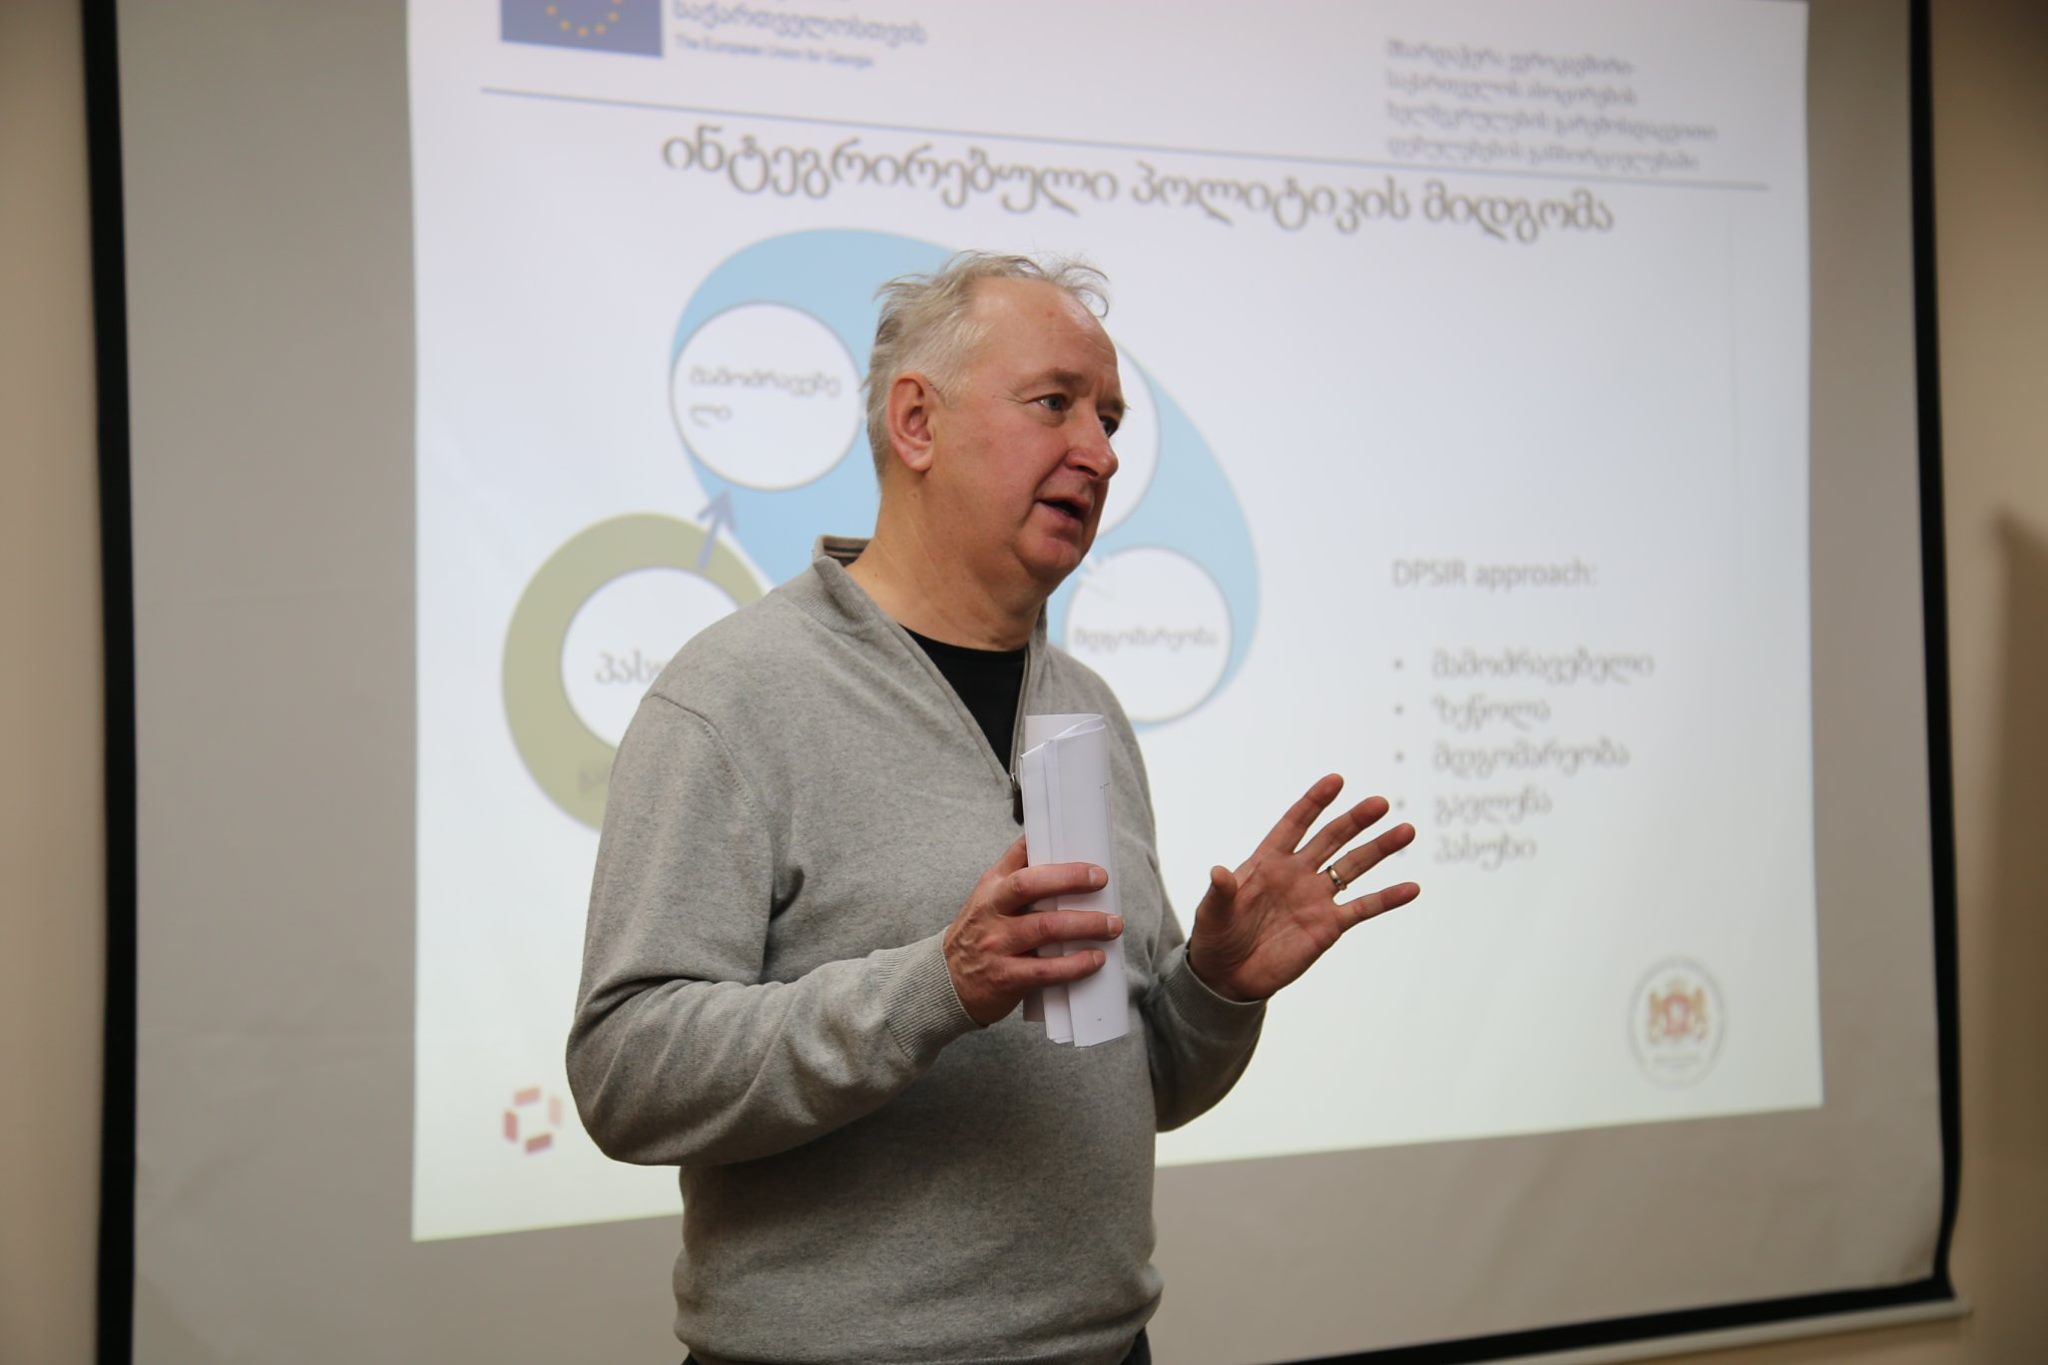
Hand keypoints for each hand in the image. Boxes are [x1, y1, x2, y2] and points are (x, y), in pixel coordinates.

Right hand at [944, 837, 1123, 1025]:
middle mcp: (991, 912)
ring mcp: (996, 945)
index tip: (1077, 844)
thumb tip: (1057, 855)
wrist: (947, 984)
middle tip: (1101, 879)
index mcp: (990, 888)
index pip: (1017, 857)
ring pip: (1045, 928)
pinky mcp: (1006, 977)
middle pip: (1030, 886)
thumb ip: (1016, 879)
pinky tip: (1095, 959)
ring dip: (1085, 924)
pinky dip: (1075, 965)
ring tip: (1112, 925)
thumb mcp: (987, 900)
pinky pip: (1045, 970)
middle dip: (1069, 879)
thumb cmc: (979, 936)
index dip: (1045, 844)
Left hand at [1186, 775, 1419, 1002]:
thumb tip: (1218, 872)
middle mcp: (1297, 874)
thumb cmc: (1216, 937)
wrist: (1228, 976)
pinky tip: (1412, 888)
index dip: (1314, 802)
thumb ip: (1221, 892)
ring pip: (1353, 867)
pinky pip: (1363, 908)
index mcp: (1268, 861)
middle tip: (1380, 803)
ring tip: (1406, 830)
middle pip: (1331, 839)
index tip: (1336, 780)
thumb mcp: (1212, 913)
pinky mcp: (1329, 926)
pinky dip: (1387, 899)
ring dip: (1379, 849)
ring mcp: (1315, 898)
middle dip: (1355, 820)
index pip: (1294, 824)